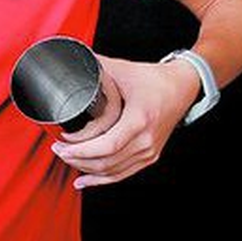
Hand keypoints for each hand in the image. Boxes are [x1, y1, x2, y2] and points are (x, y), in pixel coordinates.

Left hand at [50, 56, 199, 188]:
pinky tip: (84, 180)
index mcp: (139, 120)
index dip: (81, 150)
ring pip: (112, 171)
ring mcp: (149, 151)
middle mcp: (146, 140)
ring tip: (66, 158)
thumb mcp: (123, 69)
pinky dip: (102, 180)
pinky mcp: (149, 156)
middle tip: (57, 149)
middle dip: (76, 159)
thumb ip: (95, 64)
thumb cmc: (155, 78)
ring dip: (86, 169)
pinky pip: (122, 174)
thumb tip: (69, 60)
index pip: (107, 146)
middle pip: (106, 162)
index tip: (61, 145)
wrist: (184, 86)